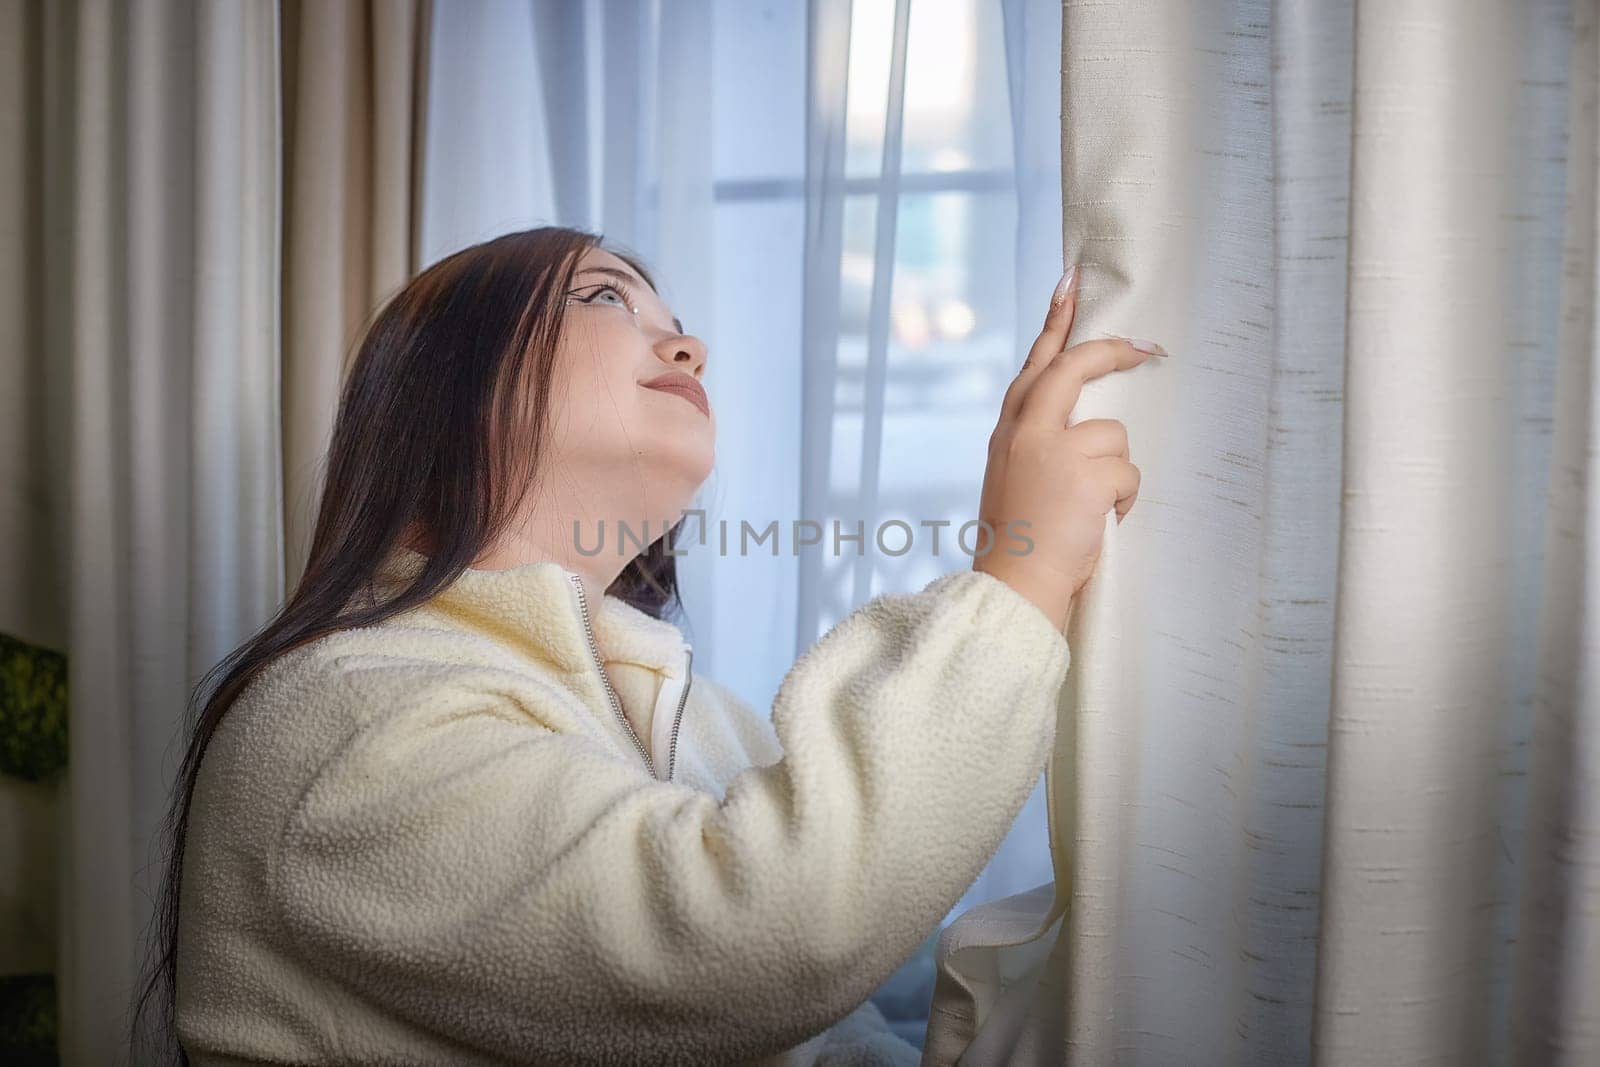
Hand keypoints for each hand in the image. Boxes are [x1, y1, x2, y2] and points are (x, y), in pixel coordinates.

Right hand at [972, 266, 1157, 630]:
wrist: (1014, 584)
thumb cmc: (1020, 537)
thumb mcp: (1016, 477)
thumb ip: (1040, 441)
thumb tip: (1088, 422)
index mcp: (1009, 429)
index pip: (1035, 362)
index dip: (1056, 320)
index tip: (1071, 282)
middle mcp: (1026, 430)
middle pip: (1073, 367)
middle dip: (1110, 351)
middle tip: (1147, 346)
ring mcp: (1055, 448)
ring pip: (1114, 436)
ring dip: (1114, 474)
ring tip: (1088, 510)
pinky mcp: (1086, 473)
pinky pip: (1128, 474)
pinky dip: (1122, 503)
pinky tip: (1098, 524)